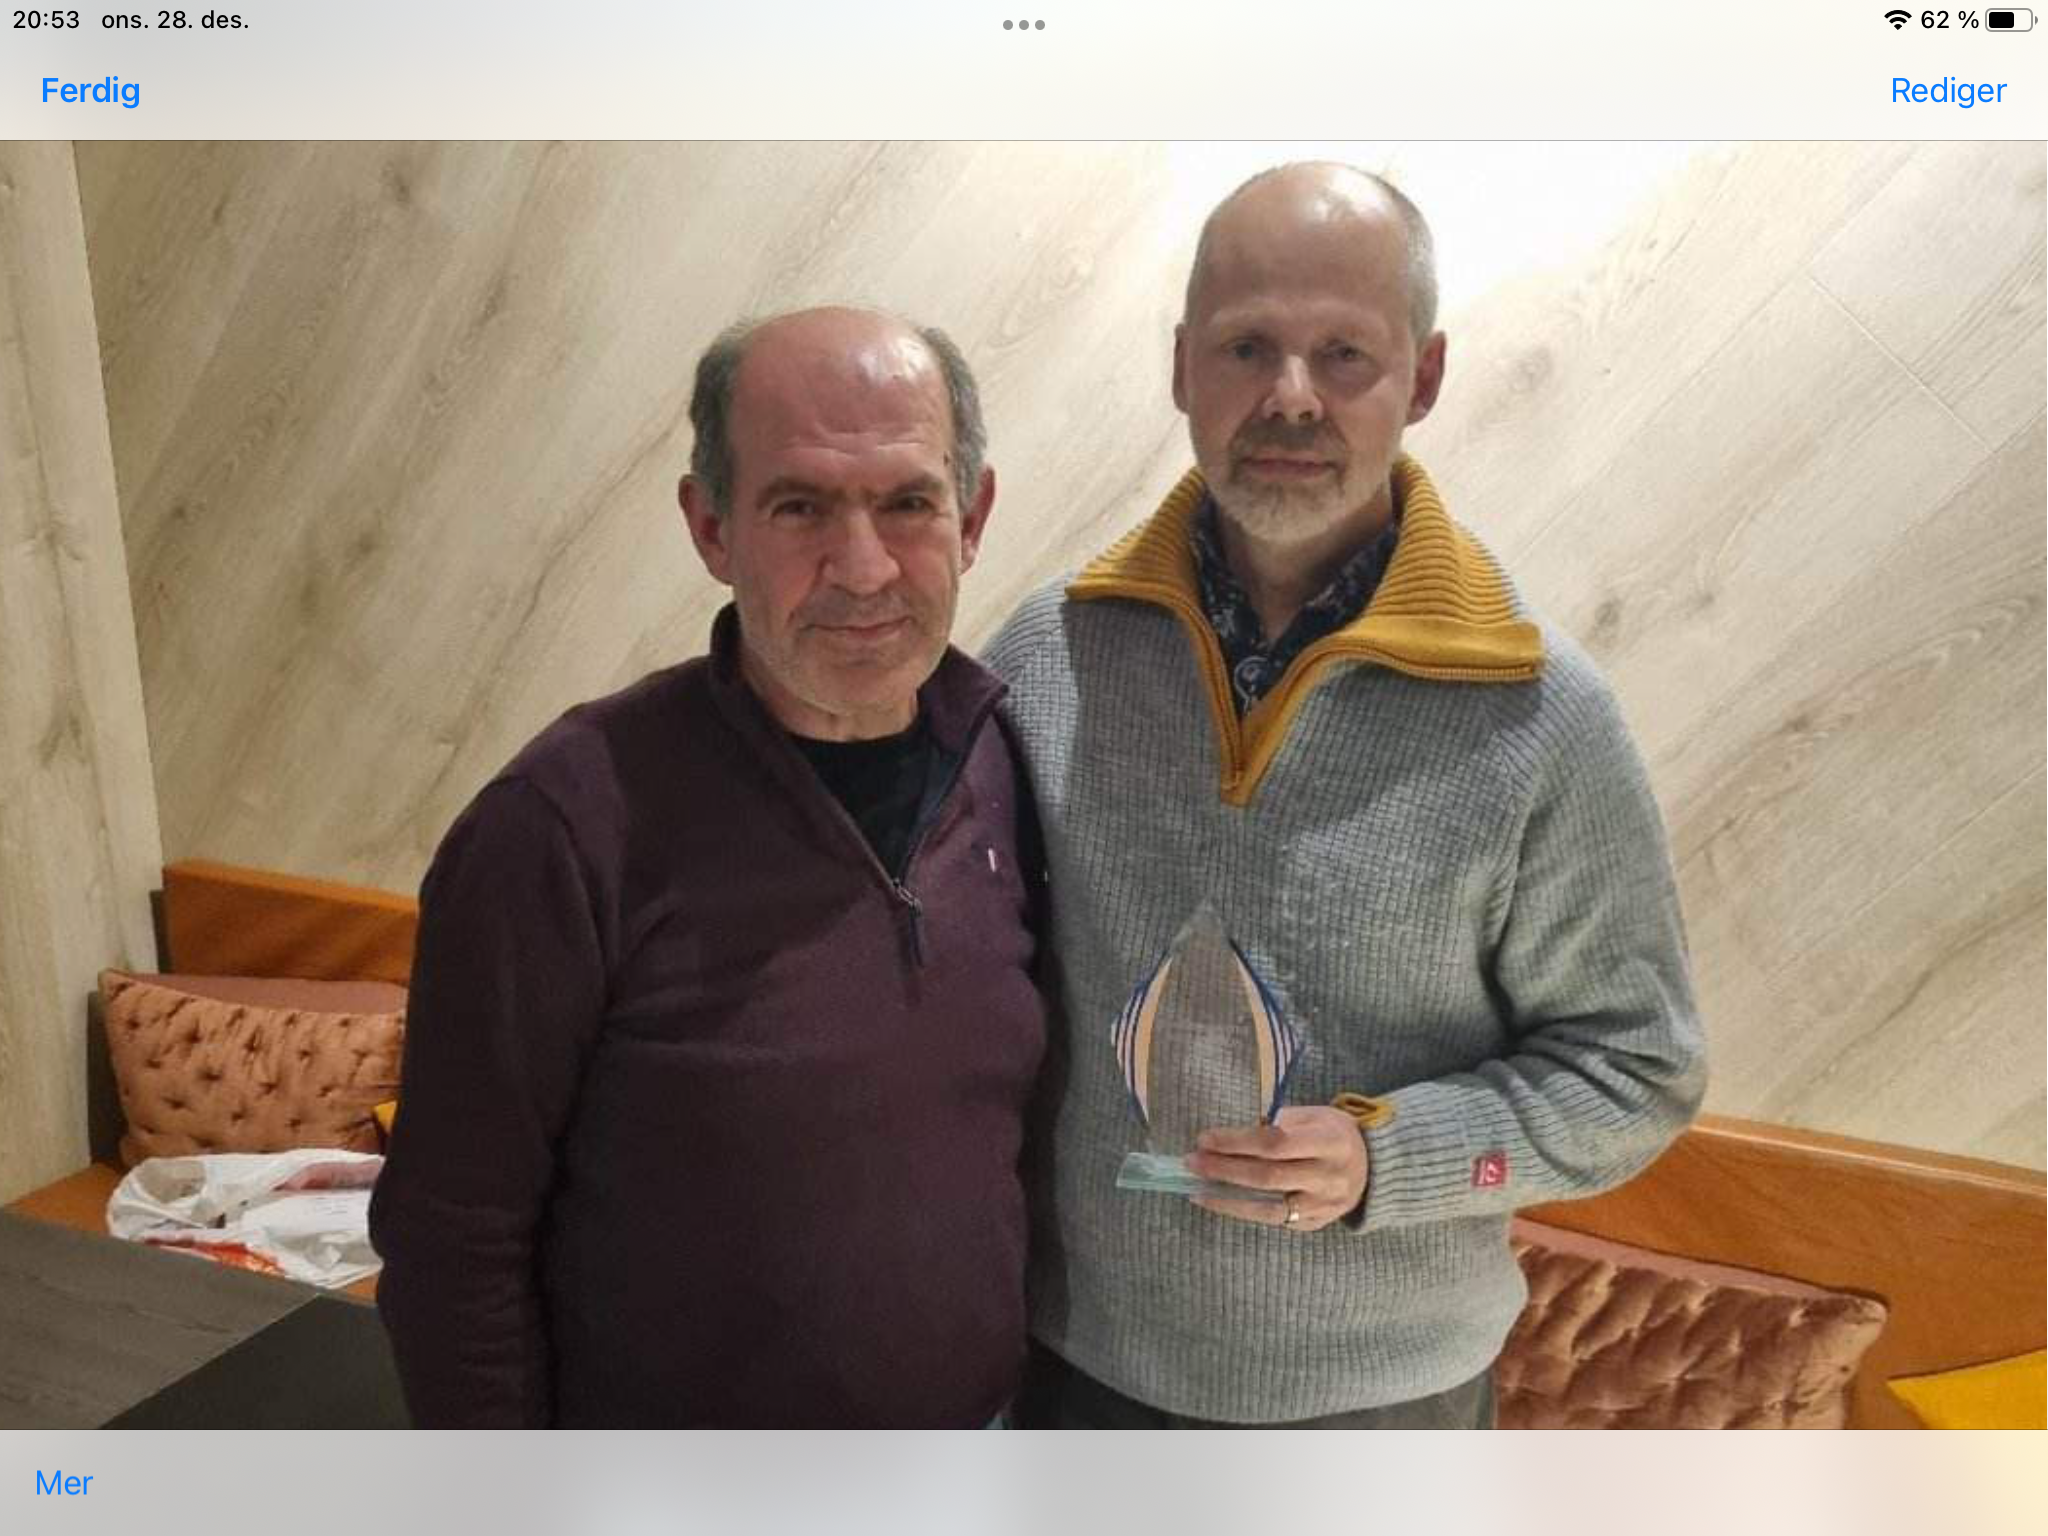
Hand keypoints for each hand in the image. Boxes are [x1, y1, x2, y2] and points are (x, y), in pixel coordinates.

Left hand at [1184, 1106, 1368, 1231]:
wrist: (1374, 1168)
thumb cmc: (1334, 1134)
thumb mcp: (1316, 1115)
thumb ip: (1280, 1124)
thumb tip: (1235, 1139)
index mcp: (1330, 1142)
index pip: (1275, 1144)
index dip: (1237, 1142)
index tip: (1205, 1138)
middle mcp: (1329, 1177)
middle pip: (1268, 1177)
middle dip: (1225, 1169)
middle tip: (1192, 1162)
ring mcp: (1323, 1205)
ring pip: (1269, 1207)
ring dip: (1227, 1199)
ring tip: (1197, 1190)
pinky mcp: (1315, 1223)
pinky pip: (1275, 1219)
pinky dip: (1244, 1211)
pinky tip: (1220, 1202)